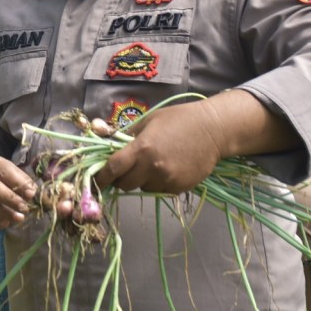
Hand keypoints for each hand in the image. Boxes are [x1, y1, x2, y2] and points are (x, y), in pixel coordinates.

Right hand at [0, 157, 35, 230]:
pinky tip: (4, 223)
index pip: (4, 172)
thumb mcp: (7, 173)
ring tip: (17, 218)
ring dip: (3, 213)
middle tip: (24, 209)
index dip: (19, 184)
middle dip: (11, 200)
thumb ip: (21, 181)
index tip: (31, 195)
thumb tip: (31, 192)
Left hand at [96, 100, 224, 193]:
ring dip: (141, 181)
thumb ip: (127, 135)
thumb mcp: (148, 121)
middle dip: (121, 179)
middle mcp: (153, 167)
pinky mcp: (180, 188)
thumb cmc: (178, 120)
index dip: (101, 177)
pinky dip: (158, 183)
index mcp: (142, 148)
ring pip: (143, 189)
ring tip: (153, 164)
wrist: (213, 130)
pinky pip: (160, 190)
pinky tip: (167, 168)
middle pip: (125, 184)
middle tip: (126, 169)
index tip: (96, 180)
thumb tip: (105, 143)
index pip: (113, 168)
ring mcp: (168, 180)